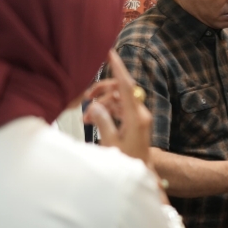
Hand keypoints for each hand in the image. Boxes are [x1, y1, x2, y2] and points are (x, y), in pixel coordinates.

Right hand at [83, 50, 152, 166]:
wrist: (141, 172)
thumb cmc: (127, 162)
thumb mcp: (110, 142)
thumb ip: (102, 121)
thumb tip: (94, 107)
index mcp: (137, 117)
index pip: (127, 86)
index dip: (118, 69)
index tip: (111, 54)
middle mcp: (140, 113)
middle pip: (120, 91)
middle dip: (102, 91)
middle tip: (87, 97)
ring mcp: (138, 116)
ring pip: (117, 99)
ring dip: (101, 105)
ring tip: (87, 117)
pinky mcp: (135, 120)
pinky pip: (119, 108)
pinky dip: (107, 110)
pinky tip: (94, 118)